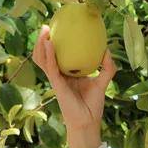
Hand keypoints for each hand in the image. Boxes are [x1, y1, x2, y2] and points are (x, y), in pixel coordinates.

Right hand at [32, 25, 115, 147]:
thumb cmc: (93, 105)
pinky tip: (50, 43)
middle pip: (44, 55)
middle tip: (46, 25)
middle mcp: (59, 75)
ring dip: (40, 44)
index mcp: (67, 73)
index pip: (57, 55)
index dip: (54, 42)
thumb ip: (107, 67)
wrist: (88, 122)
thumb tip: (107, 49)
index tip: (57, 27)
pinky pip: (50, 67)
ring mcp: (56, 80)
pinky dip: (49, 54)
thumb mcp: (102, 82)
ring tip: (44, 30)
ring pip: (42, 59)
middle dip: (42, 40)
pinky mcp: (56, 85)